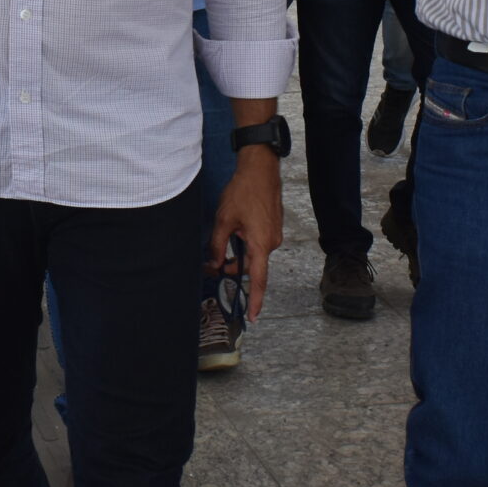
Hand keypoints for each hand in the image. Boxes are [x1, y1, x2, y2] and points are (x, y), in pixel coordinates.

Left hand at [207, 149, 284, 320]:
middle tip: (213, 262)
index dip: (256, 300)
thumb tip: (215, 264)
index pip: (259, 279)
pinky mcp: (273, 226)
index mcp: (261, 244)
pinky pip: (258, 242)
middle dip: (233, 266)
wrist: (260, 169)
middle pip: (251, 265)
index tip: (253, 316)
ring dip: (239, 251)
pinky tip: (236, 228)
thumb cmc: (243, 192)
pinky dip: (246, 241)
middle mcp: (272, 242)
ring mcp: (275, 234)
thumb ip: (218, 246)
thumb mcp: (223, 221)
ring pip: (253, 252)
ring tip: (225, 235)